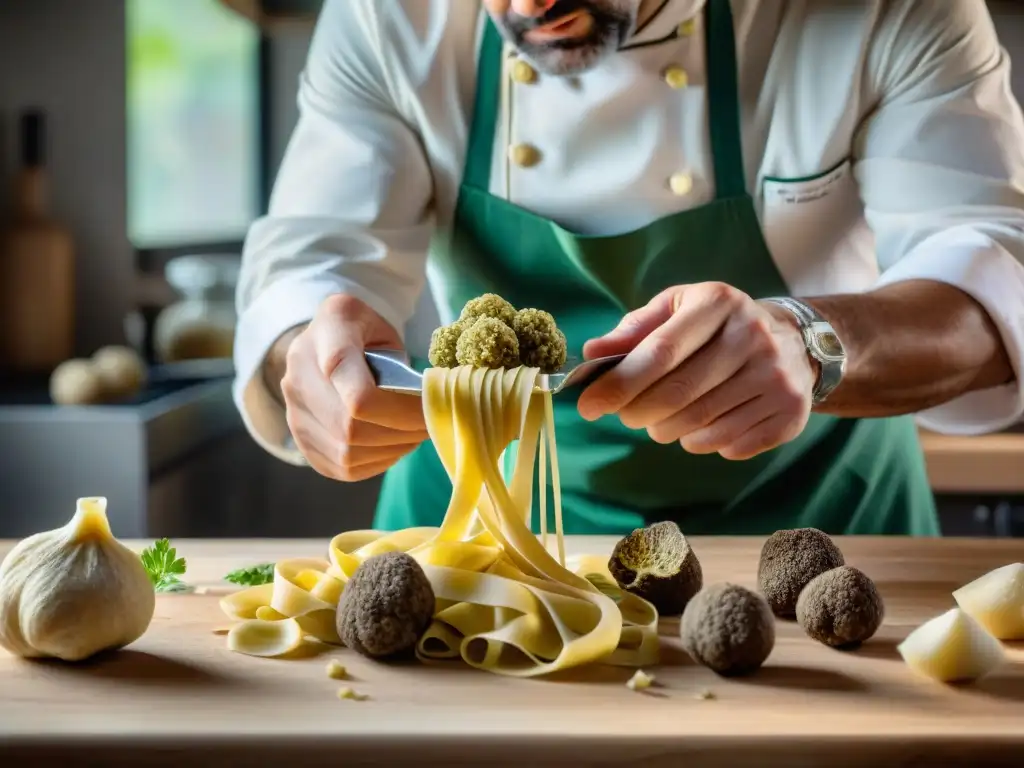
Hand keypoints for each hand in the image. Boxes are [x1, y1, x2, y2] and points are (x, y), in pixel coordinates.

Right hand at [278, 294, 427, 480]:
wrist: (323, 345)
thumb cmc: (363, 335)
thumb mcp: (383, 327)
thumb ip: (400, 359)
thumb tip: (422, 405)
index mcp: (328, 331)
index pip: (347, 376)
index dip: (395, 405)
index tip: (429, 405)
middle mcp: (298, 374)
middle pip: (350, 425)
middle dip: (400, 430)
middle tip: (430, 424)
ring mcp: (294, 412)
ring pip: (347, 452)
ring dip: (391, 449)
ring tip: (414, 434)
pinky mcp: (302, 442)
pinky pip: (342, 467)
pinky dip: (377, 462)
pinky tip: (393, 445)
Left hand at [576, 283, 816, 459]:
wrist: (793, 342)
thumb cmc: (716, 326)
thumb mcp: (677, 310)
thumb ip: (634, 330)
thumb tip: (591, 354)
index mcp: (719, 303)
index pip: (660, 352)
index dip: (620, 383)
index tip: (589, 405)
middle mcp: (754, 336)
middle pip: (678, 393)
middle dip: (638, 412)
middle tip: (627, 416)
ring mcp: (777, 376)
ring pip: (700, 424)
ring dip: (667, 430)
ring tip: (662, 420)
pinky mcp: (791, 412)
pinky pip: (729, 445)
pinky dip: (702, 443)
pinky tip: (701, 427)